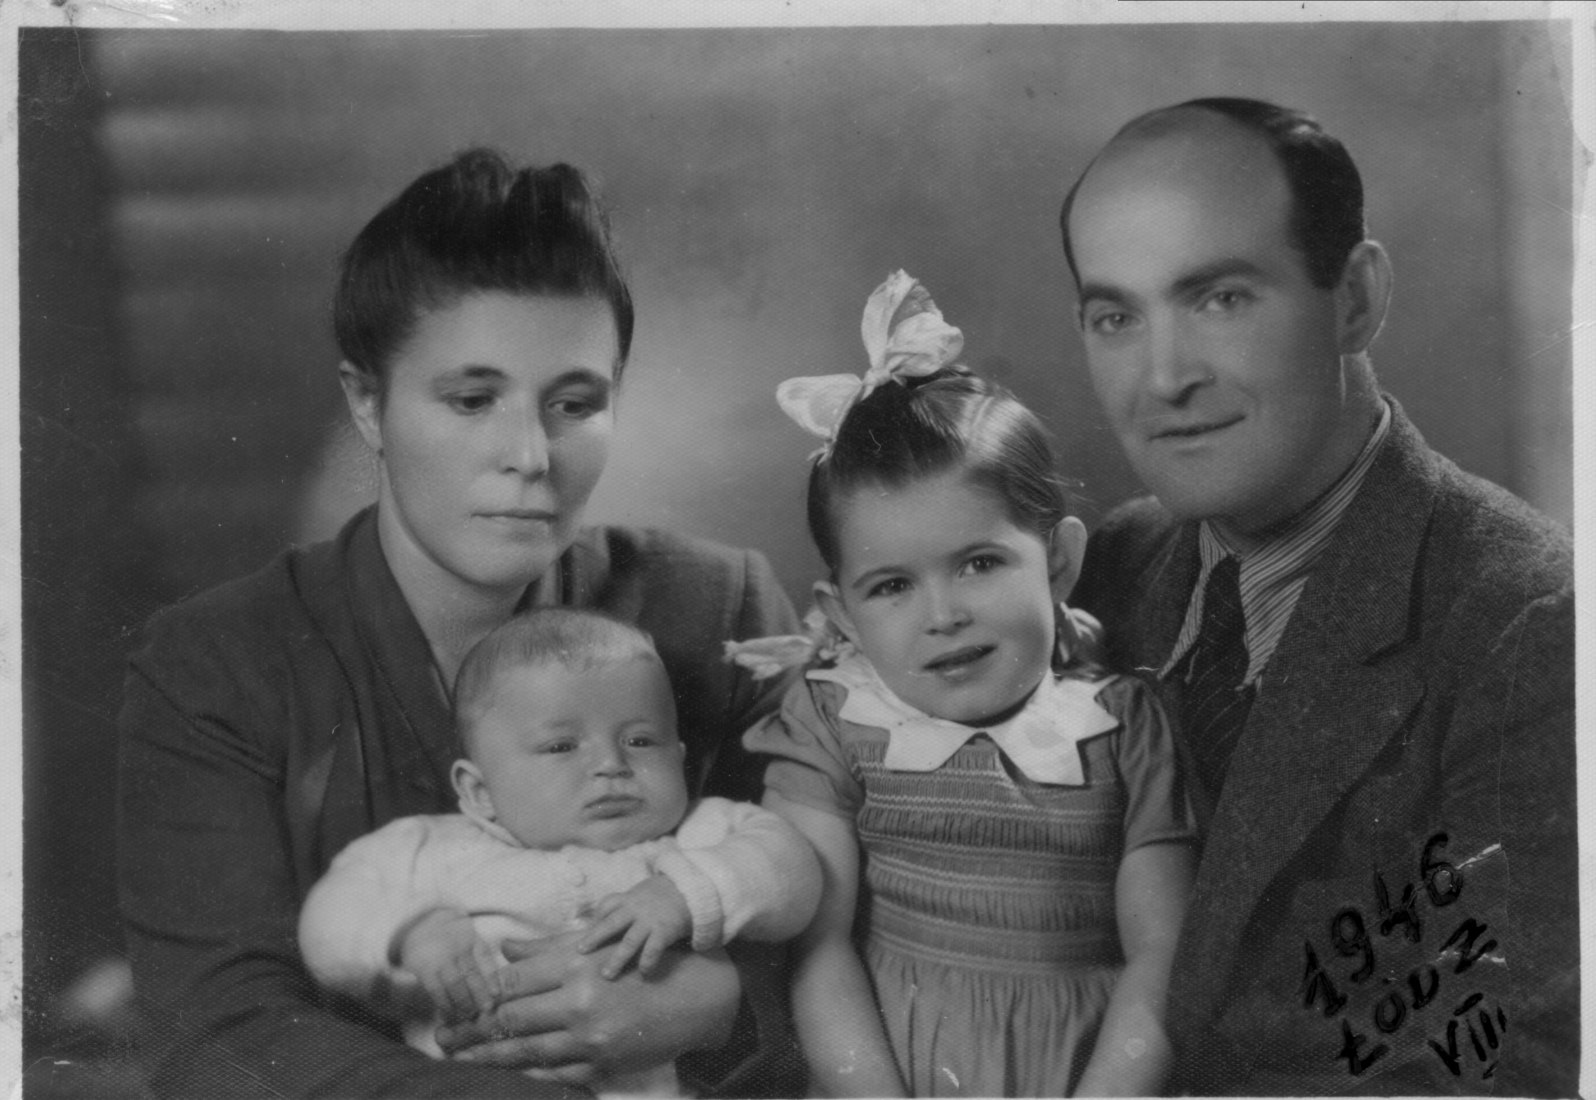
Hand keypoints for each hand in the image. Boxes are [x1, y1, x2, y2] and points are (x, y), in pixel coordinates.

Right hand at [397, 908, 497, 1023]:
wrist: (420, 925)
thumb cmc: (453, 940)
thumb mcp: (470, 941)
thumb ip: (482, 961)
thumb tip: (497, 991)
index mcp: (472, 938)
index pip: (485, 957)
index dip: (492, 977)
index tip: (496, 994)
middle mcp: (456, 944)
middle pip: (471, 972)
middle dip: (479, 994)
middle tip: (486, 1011)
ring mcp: (440, 955)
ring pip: (455, 982)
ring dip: (463, 1002)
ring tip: (469, 1015)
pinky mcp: (423, 966)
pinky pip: (436, 988)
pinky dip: (444, 1003)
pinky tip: (450, 1012)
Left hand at [435, 927, 739, 1079]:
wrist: (701, 997)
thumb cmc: (644, 964)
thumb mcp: (598, 945)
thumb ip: (548, 949)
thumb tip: (505, 949)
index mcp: (576, 965)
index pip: (512, 983)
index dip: (479, 995)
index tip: (457, 1003)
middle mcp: (579, 1002)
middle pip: (510, 1019)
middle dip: (471, 1030)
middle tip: (442, 1037)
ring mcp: (590, 1038)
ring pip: (524, 1051)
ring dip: (486, 1056)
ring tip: (458, 1057)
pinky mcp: (602, 1064)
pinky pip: (553, 1072)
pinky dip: (525, 1073)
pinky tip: (503, 1072)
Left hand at [576, 875, 692, 977]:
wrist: (694, 889)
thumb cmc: (667, 894)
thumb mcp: (643, 892)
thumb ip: (628, 904)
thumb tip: (606, 920)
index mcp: (629, 898)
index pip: (606, 906)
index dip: (594, 920)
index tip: (584, 935)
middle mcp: (636, 909)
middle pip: (611, 923)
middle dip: (594, 938)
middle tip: (580, 952)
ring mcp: (650, 920)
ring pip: (629, 941)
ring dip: (617, 958)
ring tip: (607, 975)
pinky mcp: (665, 931)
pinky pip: (653, 949)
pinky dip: (647, 962)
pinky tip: (644, 974)